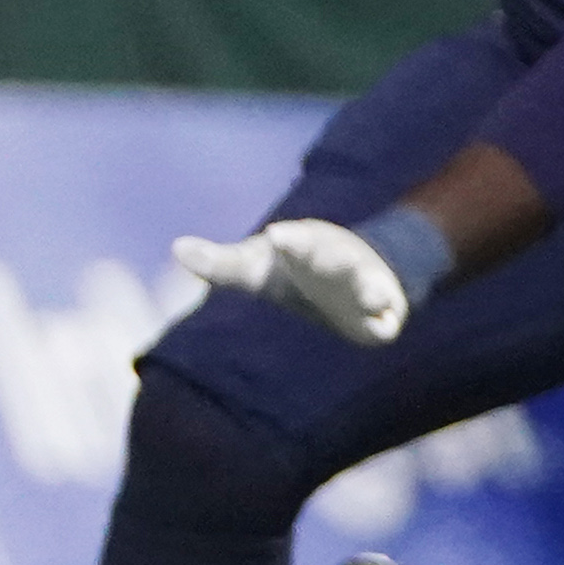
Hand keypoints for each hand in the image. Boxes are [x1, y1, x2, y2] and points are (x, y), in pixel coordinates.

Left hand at [173, 218, 408, 345]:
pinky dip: (386, 322)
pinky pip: (387, 320)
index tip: (275, 236)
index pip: (298, 241)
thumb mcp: (255, 266)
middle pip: (334, 258)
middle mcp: (338, 261)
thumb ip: (220, 262)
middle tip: (308, 252)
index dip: (292, 241)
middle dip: (325, 256)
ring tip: (372, 297)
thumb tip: (176, 248)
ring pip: (370, 286)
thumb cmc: (292, 269)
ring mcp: (364, 286)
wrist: (354, 277)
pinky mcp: (381, 316)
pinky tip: (381, 328)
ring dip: (371, 290)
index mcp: (306, 246)